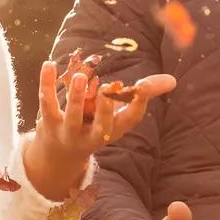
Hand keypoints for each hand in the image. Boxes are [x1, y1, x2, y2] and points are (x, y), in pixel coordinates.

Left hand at [21, 54, 174, 200]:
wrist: (59, 156)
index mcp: (113, 131)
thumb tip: (172, 80)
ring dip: (75, 97)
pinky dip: (47, 84)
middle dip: (105, 108)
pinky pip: (47, 104)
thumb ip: (142, 95)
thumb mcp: (118, 115)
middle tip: (108, 88)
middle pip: (102, 125)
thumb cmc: (95, 126)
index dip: (138, 103)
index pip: (129, 120)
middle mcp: (93, 135)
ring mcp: (69, 131)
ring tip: (80, 77)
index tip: (142, 85)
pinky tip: (49, 63)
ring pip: (72, 116)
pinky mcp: (49, 123)